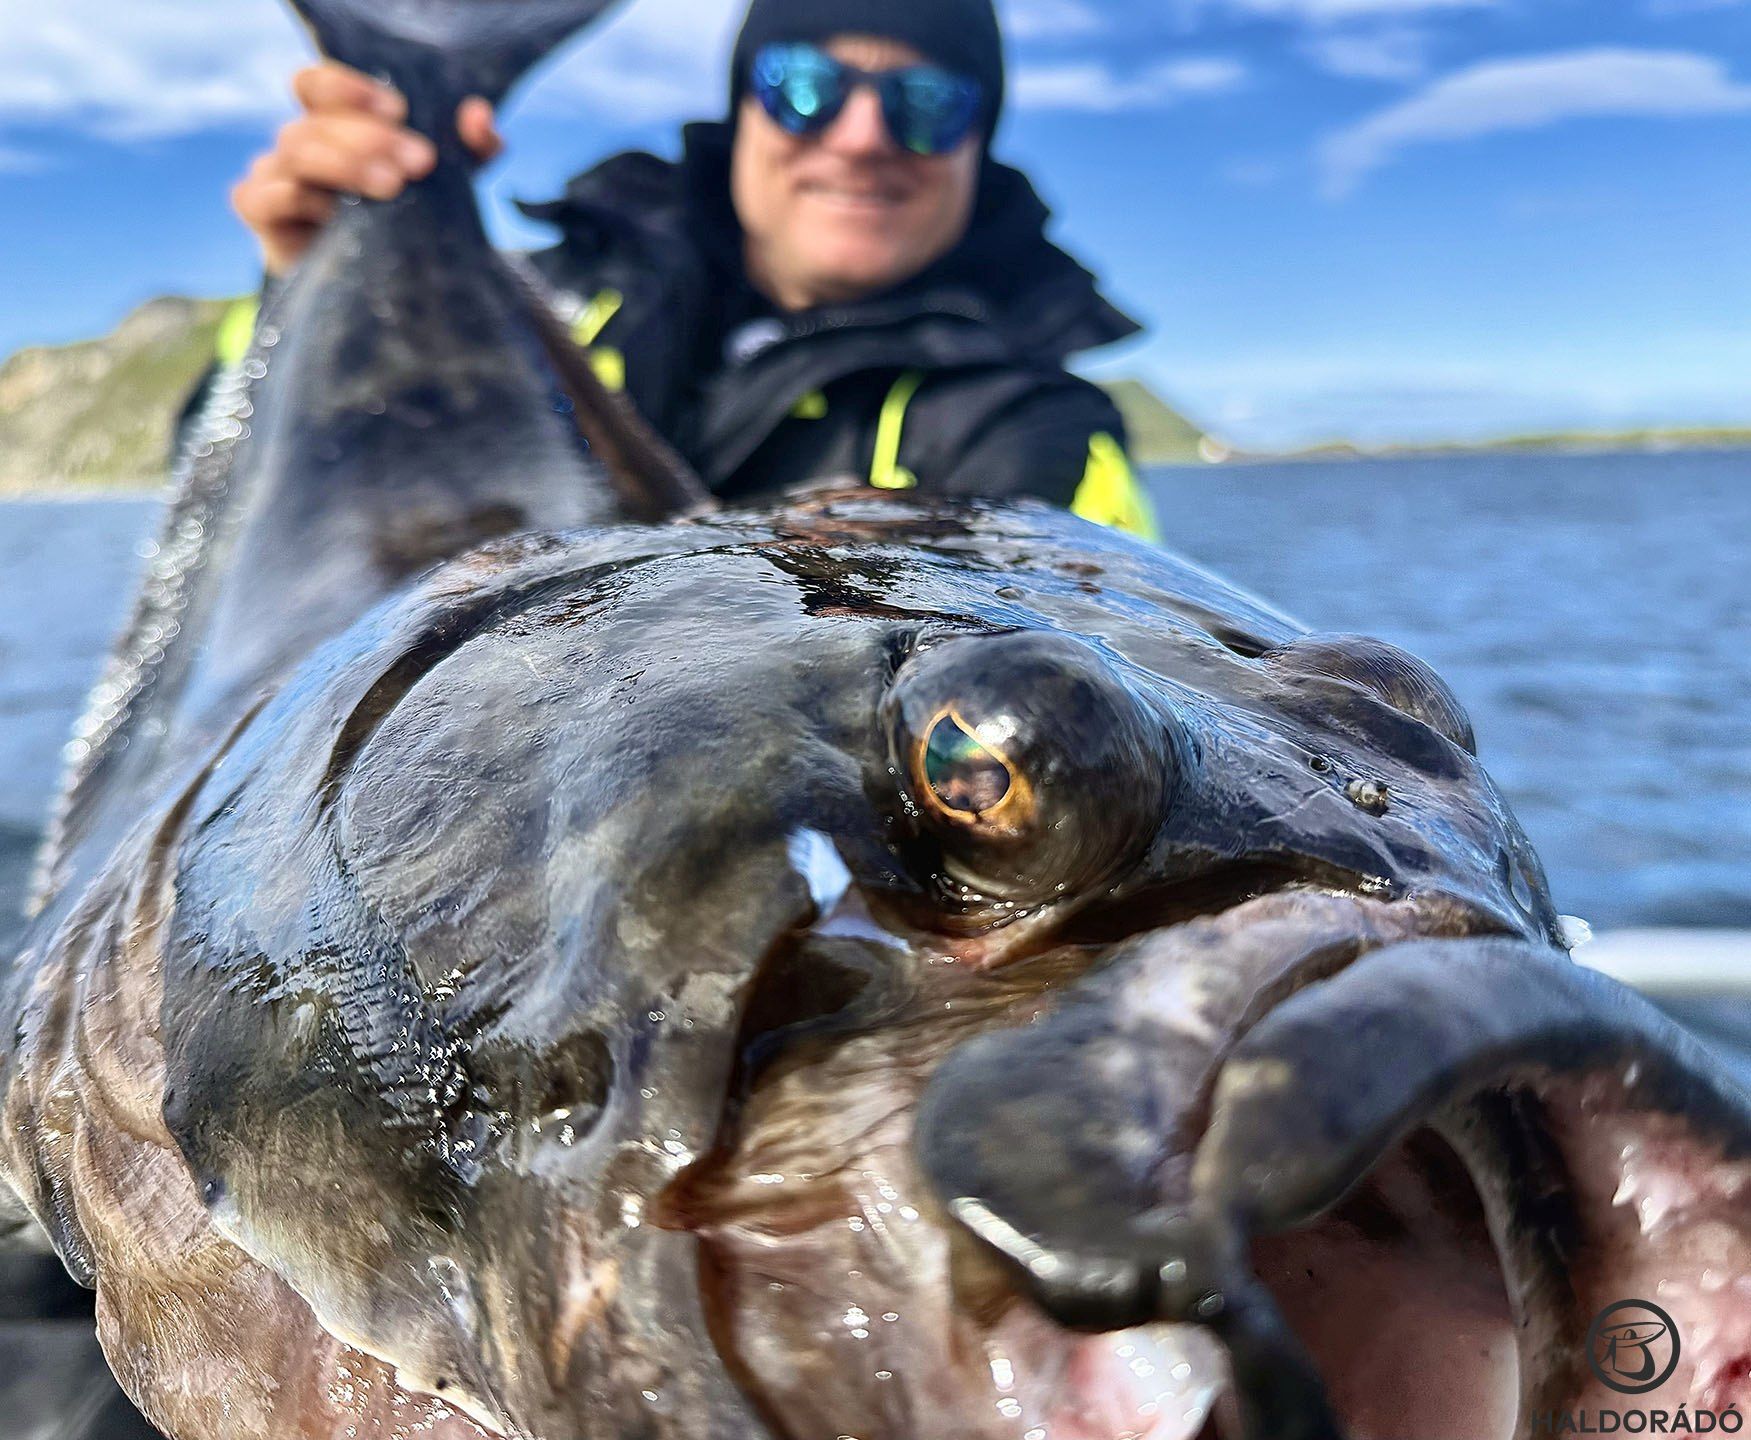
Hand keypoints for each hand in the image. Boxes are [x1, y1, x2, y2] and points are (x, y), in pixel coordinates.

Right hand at [232, 62, 504, 274]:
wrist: (389, 292)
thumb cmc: (410, 220)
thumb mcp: (450, 182)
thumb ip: (469, 147)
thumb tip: (480, 116)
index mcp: (333, 123)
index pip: (317, 85)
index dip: (349, 88)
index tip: (399, 111)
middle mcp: (301, 144)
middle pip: (316, 121)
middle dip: (371, 137)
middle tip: (420, 161)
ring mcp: (276, 177)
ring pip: (296, 152)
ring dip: (344, 163)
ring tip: (392, 186)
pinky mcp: (263, 217)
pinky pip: (261, 197)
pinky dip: (294, 196)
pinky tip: (331, 211)